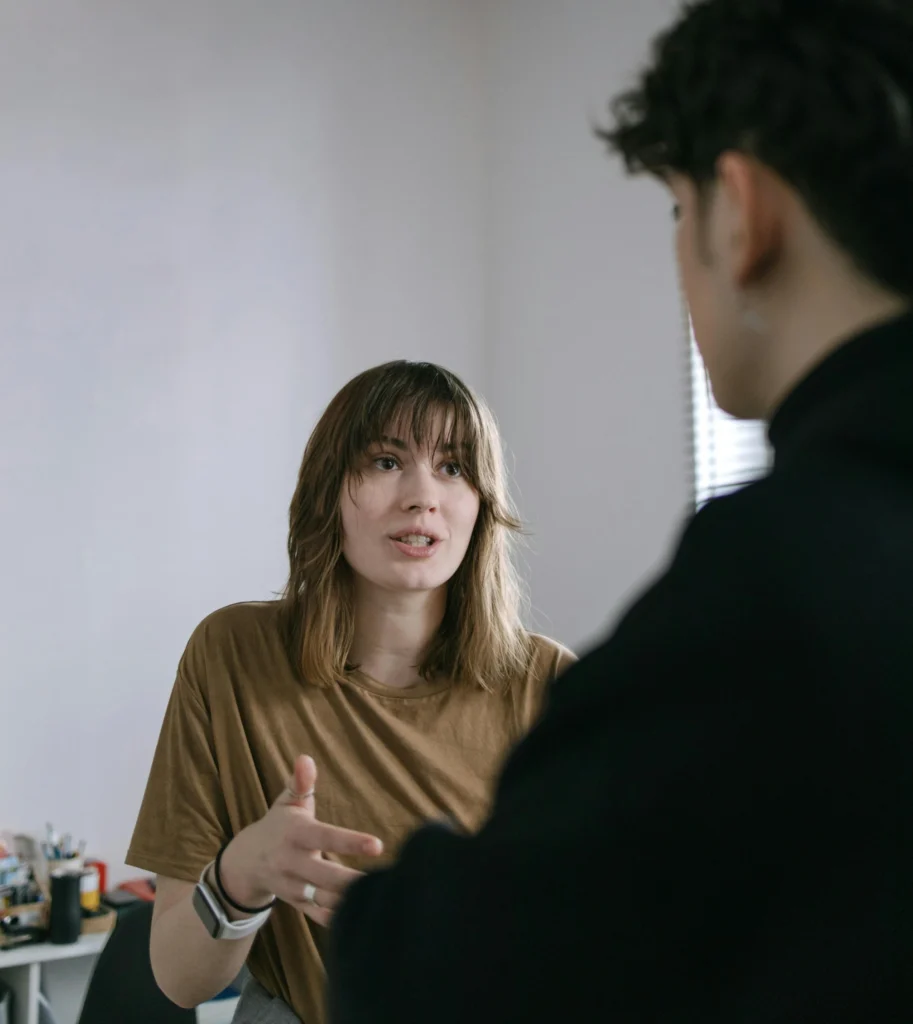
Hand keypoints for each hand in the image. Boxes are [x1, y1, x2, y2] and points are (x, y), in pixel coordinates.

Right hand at [219, 755, 382, 926]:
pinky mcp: (298, 905)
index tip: (378, 845)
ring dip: (351, 900)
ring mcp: (294, 888)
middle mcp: (292, 863)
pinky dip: (339, 918)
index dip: (350, 842)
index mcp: (295, 834)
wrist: (246, 864)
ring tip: (382, 897)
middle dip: (353, 881)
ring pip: (324, 900)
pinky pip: (319, 917)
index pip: (325, 838)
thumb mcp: (286, 802)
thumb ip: (300, 782)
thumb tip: (306, 758)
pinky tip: (365, 915)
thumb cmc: (278, 825)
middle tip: (385, 881)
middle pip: (325, 877)